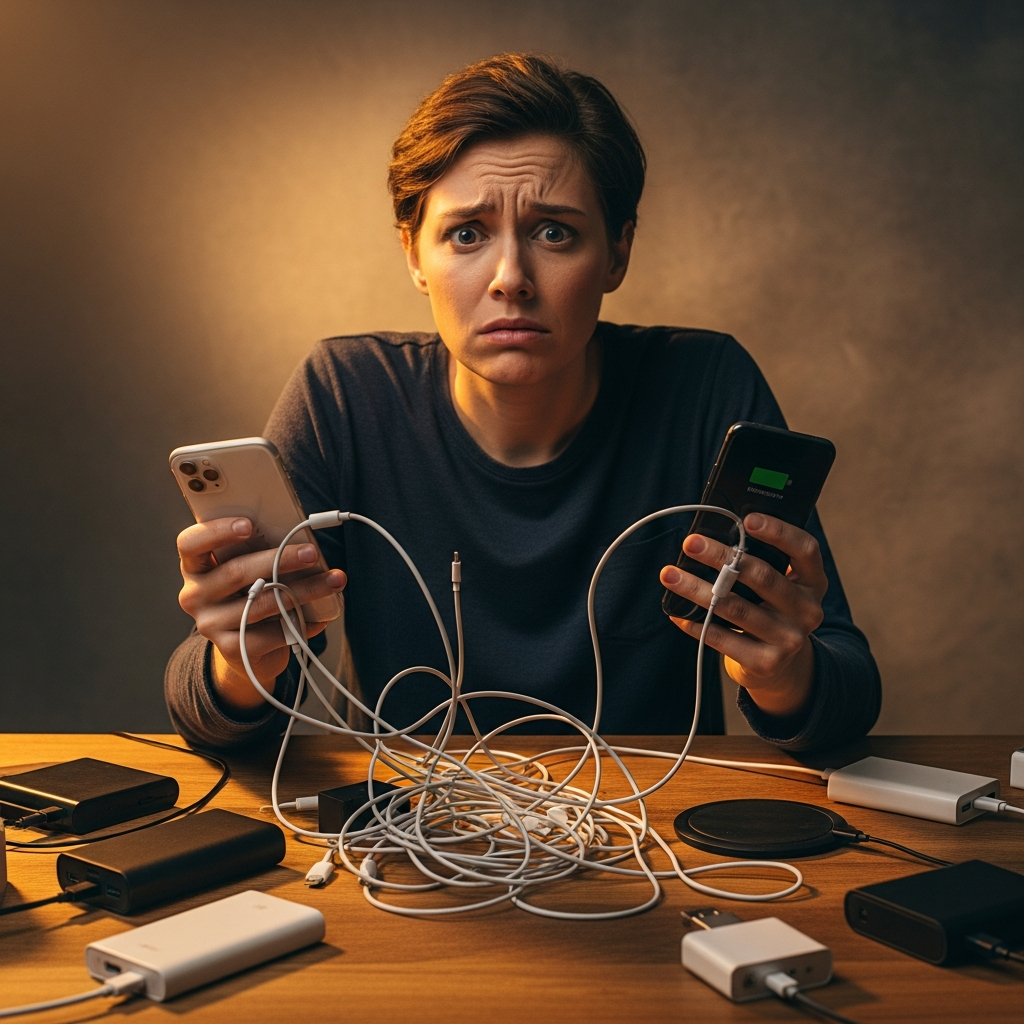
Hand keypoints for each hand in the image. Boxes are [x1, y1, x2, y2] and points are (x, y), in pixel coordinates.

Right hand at [176, 517, 345, 711]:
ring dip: (304, 590)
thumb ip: (261, 553)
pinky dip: (301, 623)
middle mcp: (195, 595)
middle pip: (235, 572)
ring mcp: (210, 624)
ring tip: (333, 581)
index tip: (249, 524)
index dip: (217, 531)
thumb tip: (303, 539)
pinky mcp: (231, 649)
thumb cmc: (252, 595)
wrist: (247, 650)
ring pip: (261, 603)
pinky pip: (271, 633)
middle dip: (280, 560)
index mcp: (196, 567)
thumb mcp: (248, 570)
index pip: (191, 543)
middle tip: (312, 553)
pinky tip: (320, 616)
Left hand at [660, 513, 826, 717]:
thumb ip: (762, 563)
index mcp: (813, 583)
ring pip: (735, 607)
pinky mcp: (766, 662)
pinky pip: (722, 639)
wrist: (779, 668)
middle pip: (762, 576)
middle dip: (721, 557)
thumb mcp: (780, 587)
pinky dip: (696, 623)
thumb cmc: (769, 612)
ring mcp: (790, 639)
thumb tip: (714, 536)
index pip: (805, 550)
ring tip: (670, 575)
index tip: (747, 519)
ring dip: (697, 588)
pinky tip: (677, 612)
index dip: (779, 532)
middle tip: (691, 543)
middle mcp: (807, 610)